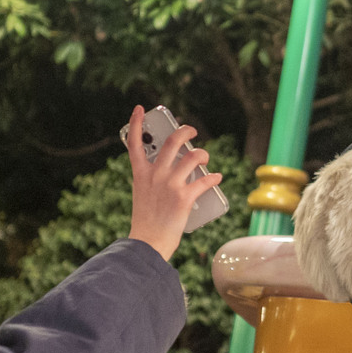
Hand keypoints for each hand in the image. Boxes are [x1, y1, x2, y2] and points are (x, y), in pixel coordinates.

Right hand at [126, 106, 223, 261]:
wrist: (147, 243)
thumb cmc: (146, 222)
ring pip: (193, 157)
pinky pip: (205, 180)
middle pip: (172, 142)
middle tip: (192, 131)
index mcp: (141, 174)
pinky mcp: (184, 197)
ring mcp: (170, 185)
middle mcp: (155, 175)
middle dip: (185, 131)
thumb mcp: (143, 195)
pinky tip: (217, 178)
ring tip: (206, 159)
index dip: (135, 123)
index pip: (134, 143)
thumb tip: (177, 172)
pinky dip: (214, 178)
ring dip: (203, 155)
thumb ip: (154, 180)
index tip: (139, 109)